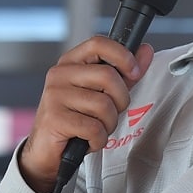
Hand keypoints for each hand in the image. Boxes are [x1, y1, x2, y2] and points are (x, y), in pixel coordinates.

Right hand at [19, 37, 155, 192]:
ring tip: (96, 127)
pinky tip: (88, 139)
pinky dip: (99, 139)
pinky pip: (94, 128)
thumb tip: (145, 51)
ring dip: (109, 124)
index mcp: (71, 63)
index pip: (98, 43)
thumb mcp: (102, 92)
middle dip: (120, 100)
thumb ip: (124, 72)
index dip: (123, 56)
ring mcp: (54, 96)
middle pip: (108, 76)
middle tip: (111, 112)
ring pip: (104, 105)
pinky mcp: (54, 119)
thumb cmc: (76, 117)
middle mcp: (59, 75)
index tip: (135, 71)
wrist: (47, 149)